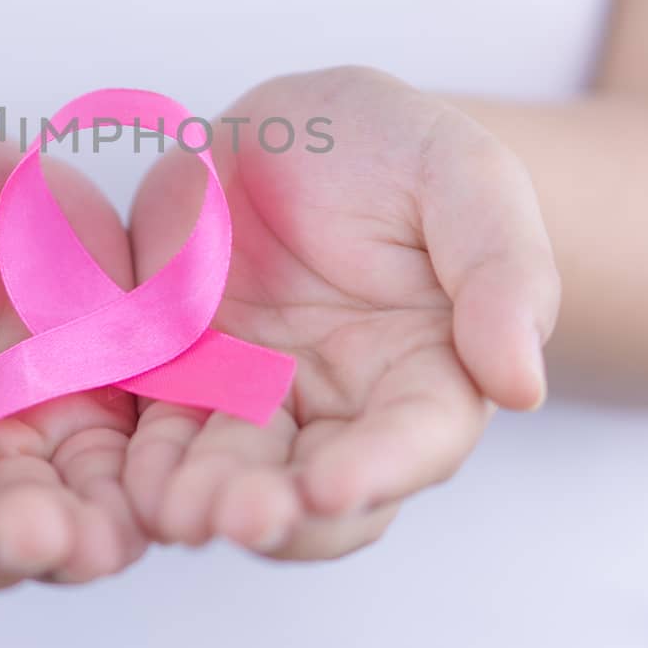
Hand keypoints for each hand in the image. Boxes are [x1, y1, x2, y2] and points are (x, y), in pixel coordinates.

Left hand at [123, 68, 558, 558]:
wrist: (292, 129)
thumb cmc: (395, 149)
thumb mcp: (464, 176)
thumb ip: (502, 269)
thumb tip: (520, 385)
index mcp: (427, 371)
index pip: (417, 439)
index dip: (379, 469)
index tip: (332, 488)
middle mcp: (341, 408)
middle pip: (319, 494)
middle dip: (281, 514)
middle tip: (238, 518)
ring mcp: (255, 399)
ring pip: (234, 475)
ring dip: (205, 502)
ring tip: (177, 511)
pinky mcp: (180, 379)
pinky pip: (160, 432)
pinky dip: (143, 462)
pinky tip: (126, 479)